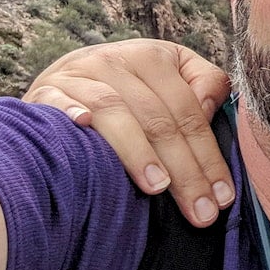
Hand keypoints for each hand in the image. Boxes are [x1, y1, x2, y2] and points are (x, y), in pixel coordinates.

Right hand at [23, 40, 233, 226]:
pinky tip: (84, 129)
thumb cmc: (137, 84)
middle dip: (184, 171)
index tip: (222, 196)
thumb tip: (210, 110)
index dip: (209, 155)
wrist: (72, 71)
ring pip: (114, 113)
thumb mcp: (177, 72)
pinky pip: (58, 103)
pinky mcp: (46, 91)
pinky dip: (70, 114)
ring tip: (157, 188)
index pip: (189, 112)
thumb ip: (206, 85)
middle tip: (200, 210)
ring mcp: (79, 76)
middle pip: (158, 120)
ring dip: (137, 152)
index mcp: (154, 58)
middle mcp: (117, 62)